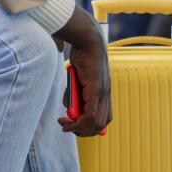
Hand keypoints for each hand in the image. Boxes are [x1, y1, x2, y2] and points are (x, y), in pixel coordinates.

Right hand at [53, 8, 111, 136]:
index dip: (92, 128)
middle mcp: (106, 94)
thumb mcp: (77, 79)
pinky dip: (79, 121)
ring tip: (65, 124)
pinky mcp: (96, 89)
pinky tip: (68, 120)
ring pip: (96, 122)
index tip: (77, 128)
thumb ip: (75, 94)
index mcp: (104, 92)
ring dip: (79, 128)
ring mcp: (102, 92)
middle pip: (100, 125)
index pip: (104, 118)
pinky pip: (90, 114)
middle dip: (83, 132)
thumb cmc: (82, 56)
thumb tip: (70, 110)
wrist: (88, 40)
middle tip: (68, 128)